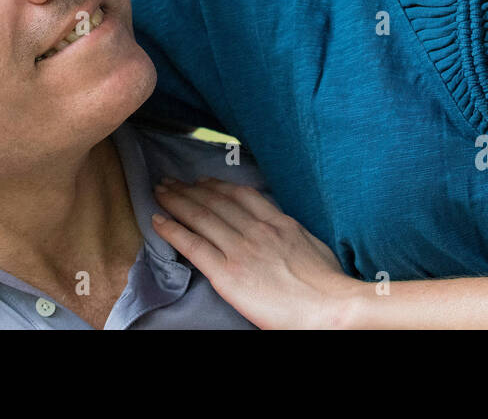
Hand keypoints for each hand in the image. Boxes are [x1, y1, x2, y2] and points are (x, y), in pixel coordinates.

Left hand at [151, 177, 355, 328]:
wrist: (330, 307)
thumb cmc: (329, 285)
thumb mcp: (312, 245)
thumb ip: (292, 233)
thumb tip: (284, 230)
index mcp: (278, 222)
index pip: (240, 195)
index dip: (215, 185)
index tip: (200, 180)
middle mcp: (256, 230)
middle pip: (215, 201)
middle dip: (188, 189)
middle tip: (169, 180)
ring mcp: (241, 250)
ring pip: (200, 217)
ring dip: (176, 202)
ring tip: (159, 192)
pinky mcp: (228, 274)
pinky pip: (193, 246)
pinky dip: (173, 230)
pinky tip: (158, 221)